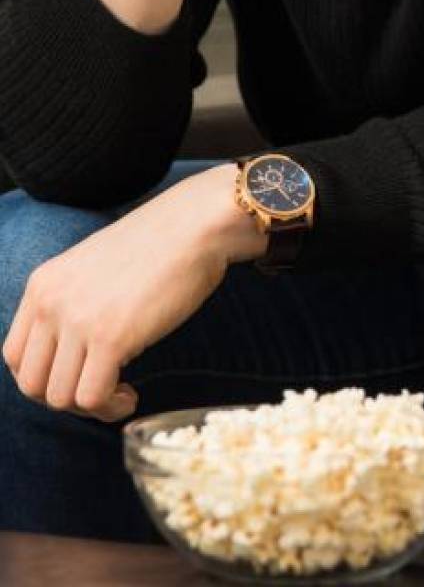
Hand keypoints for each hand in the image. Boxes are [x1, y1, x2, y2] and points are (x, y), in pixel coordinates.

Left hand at [1, 165, 260, 423]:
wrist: (197, 224)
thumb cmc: (161, 244)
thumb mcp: (95, 266)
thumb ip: (72, 299)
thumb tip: (74, 347)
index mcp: (43, 284)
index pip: (15, 356)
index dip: (45, 378)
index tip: (80, 376)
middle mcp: (51, 303)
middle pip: (31, 383)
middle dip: (66, 399)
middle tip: (103, 391)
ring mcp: (78, 320)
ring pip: (59, 397)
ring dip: (91, 408)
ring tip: (121, 394)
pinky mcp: (111, 337)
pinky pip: (92, 397)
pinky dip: (110, 408)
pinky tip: (131, 395)